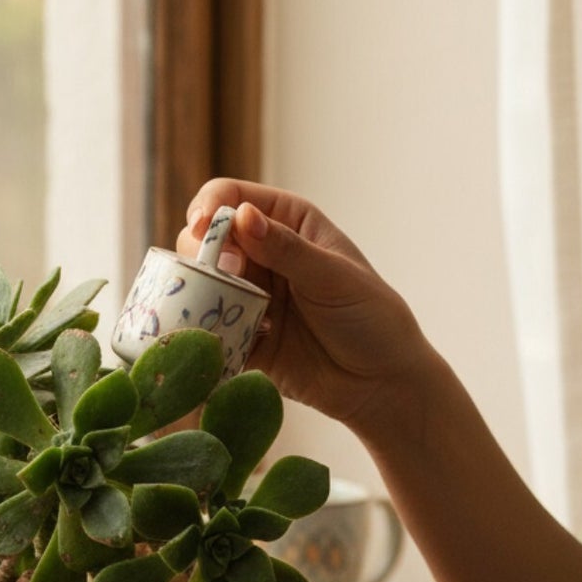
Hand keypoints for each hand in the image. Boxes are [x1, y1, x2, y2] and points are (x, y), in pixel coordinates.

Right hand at [179, 179, 435, 433]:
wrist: (383, 383)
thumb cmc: (372, 319)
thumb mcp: (334, 278)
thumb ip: (288, 250)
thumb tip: (242, 215)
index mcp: (290, 223)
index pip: (234, 198)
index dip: (211, 208)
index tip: (201, 229)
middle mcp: (265, 254)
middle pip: (207, 240)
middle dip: (200, 256)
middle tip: (218, 279)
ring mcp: (252, 295)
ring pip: (201, 284)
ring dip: (197, 296)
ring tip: (216, 313)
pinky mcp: (244, 336)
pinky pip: (209, 329)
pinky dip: (204, 333)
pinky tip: (215, 343)